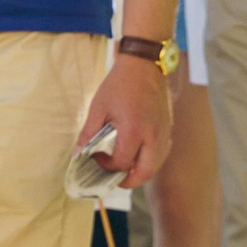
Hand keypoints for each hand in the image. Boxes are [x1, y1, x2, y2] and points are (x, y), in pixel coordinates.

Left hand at [79, 53, 171, 188]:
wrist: (144, 65)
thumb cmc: (119, 84)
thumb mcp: (98, 107)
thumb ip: (88, 134)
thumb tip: (79, 154)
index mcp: (134, 131)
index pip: (121, 163)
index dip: (106, 166)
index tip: (96, 159)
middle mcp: (153, 137)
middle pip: (144, 173)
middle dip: (128, 181)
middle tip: (112, 178)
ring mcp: (164, 134)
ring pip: (155, 166)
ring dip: (140, 172)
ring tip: (123, 168)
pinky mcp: (168, 129)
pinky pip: (161, 154)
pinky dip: (150, 161)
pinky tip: (136, 155)